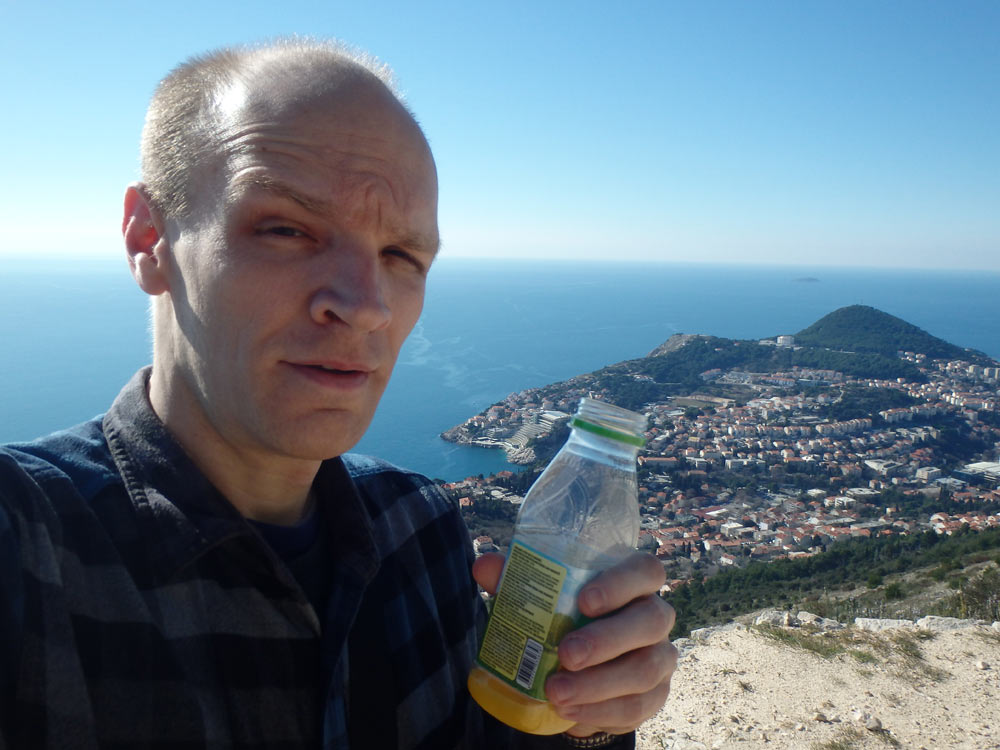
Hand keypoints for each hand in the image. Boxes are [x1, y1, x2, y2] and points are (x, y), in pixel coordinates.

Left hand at [472, 551, 676, 737]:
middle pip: (651, 620)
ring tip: (557, 692)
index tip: (585, 601)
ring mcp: (660, 656)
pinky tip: (571, 712)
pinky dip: (600, 711)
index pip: (646, 570)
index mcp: (633, 581)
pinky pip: (637, 707)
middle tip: (566, 654)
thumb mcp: (544, 596)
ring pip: (645, 669)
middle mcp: (655, 614)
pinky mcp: (655, 694)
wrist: (584, 667)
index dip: (622, 583)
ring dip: (598, 684)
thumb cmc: (566, 616)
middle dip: (607, 639)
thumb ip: (516, 578)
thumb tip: (484, 566)